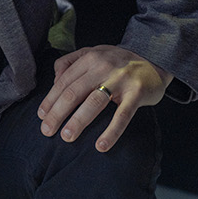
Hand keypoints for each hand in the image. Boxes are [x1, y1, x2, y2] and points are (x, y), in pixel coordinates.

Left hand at [37, 46, 169, 151]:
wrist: (156, 58)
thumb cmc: (119, 61)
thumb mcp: (94, 52)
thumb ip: (71, 62)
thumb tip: (54, 80)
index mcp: (90, 58)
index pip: (64, 82)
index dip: (50, 100)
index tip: (41, 116)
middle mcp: (103, 67)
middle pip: (73, 93)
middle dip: (57, 114)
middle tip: (47, 132)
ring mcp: (120, 80)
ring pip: (94, 103)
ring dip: (78, 121)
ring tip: (67, 137)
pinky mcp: (137, 93)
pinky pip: (122, 116)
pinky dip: (111, 132)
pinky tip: (101, 146)